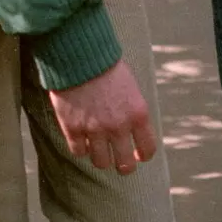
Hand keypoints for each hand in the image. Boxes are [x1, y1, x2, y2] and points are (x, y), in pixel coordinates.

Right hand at [49, 59, 156, 173]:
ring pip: (101, 162)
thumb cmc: (108, 67)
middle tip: (119, 162)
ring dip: (100, 156)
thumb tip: (134, 133)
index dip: (143, 155)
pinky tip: (81, 138)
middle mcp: (118, 126)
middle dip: (123, 166)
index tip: (138, 155)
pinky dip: (80, 147)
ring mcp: (95, 130)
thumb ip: (133, 112)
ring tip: (98, 148)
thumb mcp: (131, 88)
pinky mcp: (73, 129)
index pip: (148, 149)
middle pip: (125, 165)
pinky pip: (79, 152)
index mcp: (138, 114)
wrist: (81, 55)